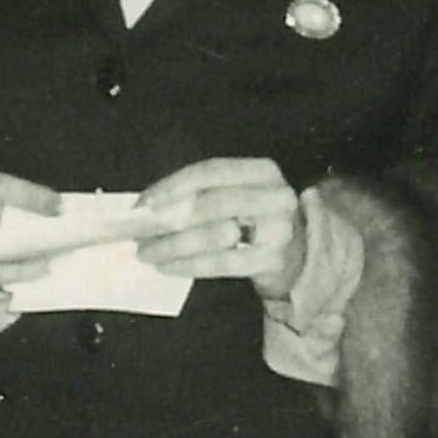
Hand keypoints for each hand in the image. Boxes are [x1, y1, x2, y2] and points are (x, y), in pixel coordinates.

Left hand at [129, 155, 304, 286]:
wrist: (298, 255)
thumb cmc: (255, 220)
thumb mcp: (238, 194)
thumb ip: (202, 194)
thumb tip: (149, 207)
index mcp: (262, 170)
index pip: (210, 171)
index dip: (172, 186)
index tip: (142, 204)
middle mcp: (275, 195)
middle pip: (211, 204)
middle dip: (169, 221)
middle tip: (139, 236)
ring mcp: (279, 229)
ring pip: (215, 235)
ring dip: (175, 246)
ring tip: (149, 254)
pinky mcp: (273, 260)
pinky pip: (223, 263)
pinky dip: (191, 265)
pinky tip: (170, 267)